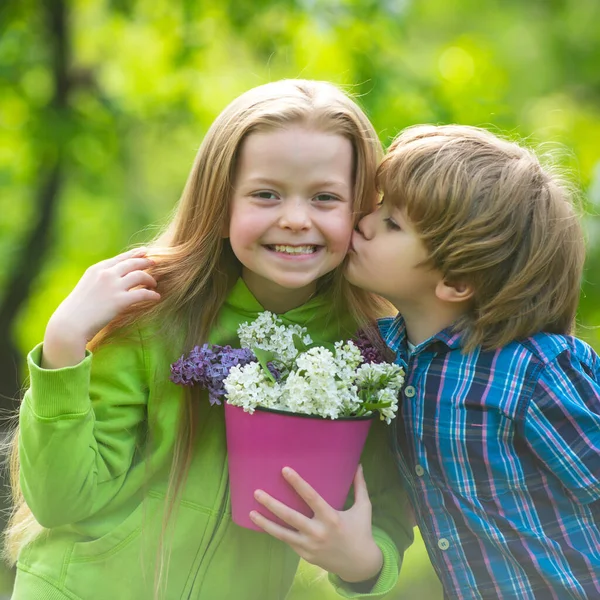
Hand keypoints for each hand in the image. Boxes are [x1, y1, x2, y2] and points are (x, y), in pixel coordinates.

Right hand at [42, 248, 159, 367]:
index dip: (134, 254)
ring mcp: (113, 286)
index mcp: (96, 269)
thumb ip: (100, 280)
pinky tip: (156, 297)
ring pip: (140, 276)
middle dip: (146, 262)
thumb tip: (115, 280)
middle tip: (155, 263)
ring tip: (154, 284)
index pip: (120, 258)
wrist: (70, 324)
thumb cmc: (76, 310)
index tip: (144, 252)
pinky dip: (152, 295)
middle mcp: (106, 274)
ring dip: (150, 279)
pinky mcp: (120, 300)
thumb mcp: (87, 287)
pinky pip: (143, 293)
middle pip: (132, 263)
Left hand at [250, 464, 382, 583]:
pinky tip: (263, 524)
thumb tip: (359, 464)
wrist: (359, 565)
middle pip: (290, 516)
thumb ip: (360, 486)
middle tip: (257, 492)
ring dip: (265, 523)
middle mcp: (318, 532)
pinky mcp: (305, 555)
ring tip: (251, 512)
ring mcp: (310, 546)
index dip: (297, 483)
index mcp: (331, 518)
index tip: (285, 470)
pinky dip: (275, 533)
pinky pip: (288, 542)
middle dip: (272, 504)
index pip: (311, 497)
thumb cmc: (361, 532)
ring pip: (283, 534)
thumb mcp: (364, 508)